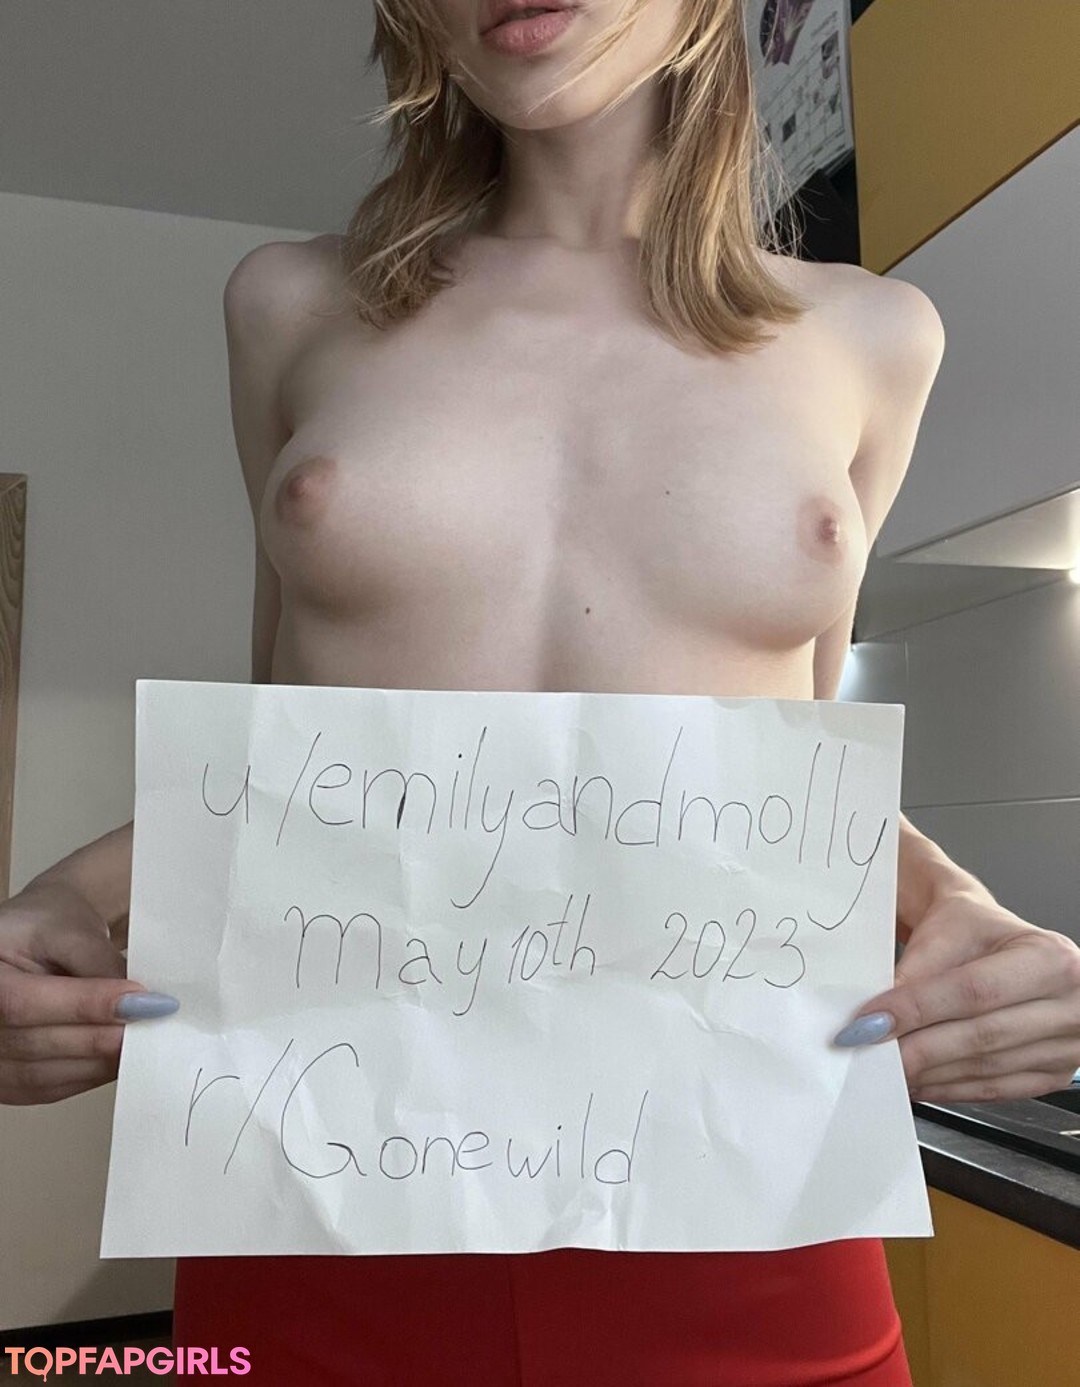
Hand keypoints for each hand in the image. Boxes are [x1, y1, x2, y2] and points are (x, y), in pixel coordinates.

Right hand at [0, 880, 177, 1105]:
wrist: (36, 940)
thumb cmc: (46, 928)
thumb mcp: (71, 929)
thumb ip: (99, 964)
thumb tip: (137, 1002)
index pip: (24, 1002)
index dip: (85, 1007)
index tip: (142, 1004)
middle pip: (36, 1044)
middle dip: (102, 1038)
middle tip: (155, 1025)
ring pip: (44, 1075)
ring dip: (100, 1061)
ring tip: (145, 1041)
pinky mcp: (8, 1080)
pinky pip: (49, 1089)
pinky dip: (90, 1074)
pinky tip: (120, 1056)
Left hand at [833, 886, 1079, 1102]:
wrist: (1000, 941)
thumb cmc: (977, 930)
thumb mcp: (950, 929)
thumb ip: (917, 970)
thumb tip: (880, 1016)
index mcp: (1050, 958)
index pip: (975, 990)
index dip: (918, 1009)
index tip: (871, 1022)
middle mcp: (1071, 1004)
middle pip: (982, 1035)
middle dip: (917, 1048)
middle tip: (869, 1052)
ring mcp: (1067, 1045)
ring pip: (986, 1068)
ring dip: (929, 1073)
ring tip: (886, 1068)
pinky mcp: (1053, 1075)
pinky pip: (994, 1089)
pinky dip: (949, 1088)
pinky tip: (917, 1081)